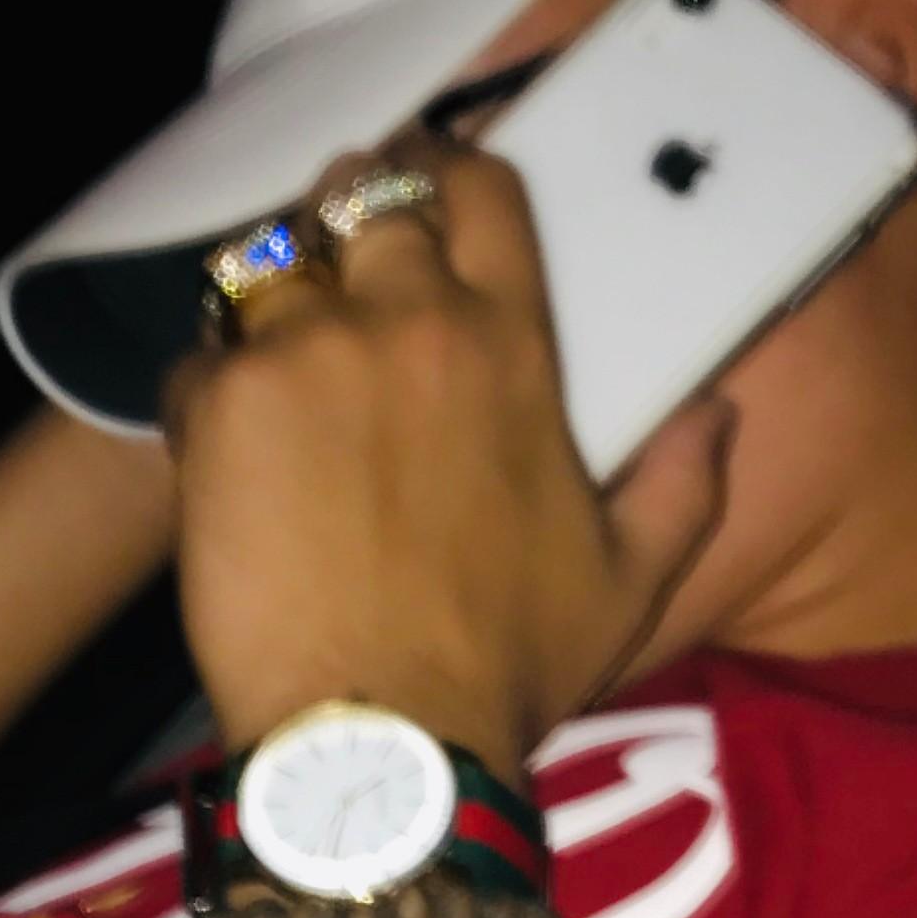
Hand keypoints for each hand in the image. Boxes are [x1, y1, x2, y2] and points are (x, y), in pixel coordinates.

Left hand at [164, 139, 732, 773]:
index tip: (418, 194)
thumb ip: (682, 485)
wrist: (385, 740)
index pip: (480, 189)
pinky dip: (205, 389)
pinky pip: (199, 355)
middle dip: (345, 212)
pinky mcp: (224, 404)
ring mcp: (309, 352)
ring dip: (267, 291)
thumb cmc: (508, 669)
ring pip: (268, 259)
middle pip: (366, 195)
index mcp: (512, 343)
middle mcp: (411, 318)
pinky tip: (219, 444)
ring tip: (265, 342)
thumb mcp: (629, 582)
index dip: (441, 176)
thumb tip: (718, 411)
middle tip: (329, 257)